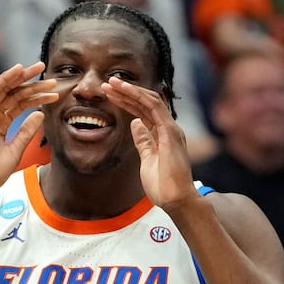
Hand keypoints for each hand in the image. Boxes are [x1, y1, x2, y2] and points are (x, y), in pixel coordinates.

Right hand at [0, 62, 56, 196]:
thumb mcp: (15, 150)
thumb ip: (26, 131)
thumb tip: (41, 113)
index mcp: (1, 124)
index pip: (21, 105)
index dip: (38, 98)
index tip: (55, 94)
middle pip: (16, 94)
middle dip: (34, 84)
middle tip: (52, 78)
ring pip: (5, 88)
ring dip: (22, 76)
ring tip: (39, 68)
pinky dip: (5, 78)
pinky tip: (18, 70)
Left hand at [102, 77, 198, 209]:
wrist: (176, 199)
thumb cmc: (163, 185)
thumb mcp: (147, 159)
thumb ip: (143, 141)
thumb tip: (135, 124)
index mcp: (163, 135)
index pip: (144, 112)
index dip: (127, 102)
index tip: (111, 95)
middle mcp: (169, 128)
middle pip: (146, 103)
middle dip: (127, 92)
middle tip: (108, 84)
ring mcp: (171, 129)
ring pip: (150, 100)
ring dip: (130, 90)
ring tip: (112, 83)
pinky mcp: (170, 131)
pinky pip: (154, 107)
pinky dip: (139, 96)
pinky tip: (125, 90)